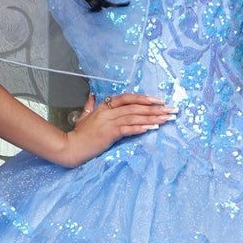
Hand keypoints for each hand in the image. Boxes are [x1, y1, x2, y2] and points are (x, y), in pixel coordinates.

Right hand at [50, 92, 173, 167]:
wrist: (70, 146)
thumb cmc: (78, 134)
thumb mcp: (84, 117)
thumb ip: (89, 105)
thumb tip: (92, 96)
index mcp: (104, 106)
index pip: (128, 98)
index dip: (144, 98)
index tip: (160, 101)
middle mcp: (108, 112)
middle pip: (136, 107)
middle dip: (156, 109)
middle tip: (172, 110)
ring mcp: (109, 122)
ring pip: (135, 117)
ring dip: (153, 118)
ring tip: (167, 119)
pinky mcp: (109, 134)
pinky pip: (128, 129)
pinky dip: (141, 127)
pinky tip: (152, 128)